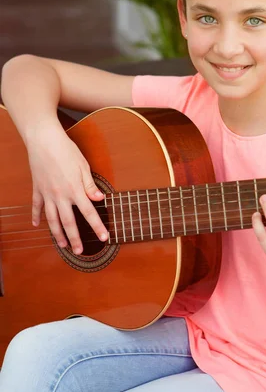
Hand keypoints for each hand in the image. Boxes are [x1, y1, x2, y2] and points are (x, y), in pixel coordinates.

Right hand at [27, 125, 108, 254]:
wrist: (43, 140)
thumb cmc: (66, 150)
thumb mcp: (83, 166)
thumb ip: (90, 185)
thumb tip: (100, 199)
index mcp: (75, 190)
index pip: (89, 213)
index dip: (97, 226)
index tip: (103, 238)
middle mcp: (61, 196)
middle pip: (69, 222)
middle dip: (75, 238)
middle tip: (80, 251)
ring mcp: (47, 194)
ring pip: (52, 219)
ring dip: (57, 234)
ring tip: (62, 245)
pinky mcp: (37, 189)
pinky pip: (36, 206)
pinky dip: (36, 216)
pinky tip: (36, 225)